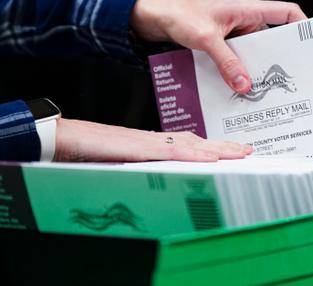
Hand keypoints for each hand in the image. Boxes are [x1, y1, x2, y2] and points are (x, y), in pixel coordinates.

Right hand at [54, 118, 252, 161]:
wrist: (65, 138)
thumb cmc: (87, 151)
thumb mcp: (118, 162)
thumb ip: (137, 165)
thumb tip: (151, 174)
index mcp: (150, 144)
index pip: (187, 144)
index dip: (211, 147)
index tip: (230, 151)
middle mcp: (154, 140)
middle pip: (196, 142)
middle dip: (223, 148)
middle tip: (247, 150)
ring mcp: (149, 142)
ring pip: (191, 145)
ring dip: (218, 150)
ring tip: (240, 153)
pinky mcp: (141, 148)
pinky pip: (173, 152)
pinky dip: (195, 155)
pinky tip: (212, 158)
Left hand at [130, 0, 306, 92]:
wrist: (152, 17)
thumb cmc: (178, 15)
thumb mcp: (205, 38)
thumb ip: (225, 61)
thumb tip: (244, 85)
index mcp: (247, 9)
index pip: (286, 12)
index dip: (302, 26)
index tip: (310, 46)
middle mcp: (244, 21)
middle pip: (271, 41)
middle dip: (277, 61)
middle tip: (286, 83)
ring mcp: (232, 35)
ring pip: (251, 55)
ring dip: (253, 71)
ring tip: (261, 93)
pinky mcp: (219, 46)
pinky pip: (235, 62)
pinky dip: (236, 74)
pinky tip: (236, 91)